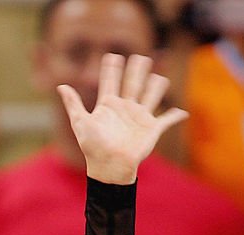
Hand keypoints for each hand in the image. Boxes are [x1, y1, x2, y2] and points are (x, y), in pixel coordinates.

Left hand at [58, 53, 186, 184]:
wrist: (109, 168)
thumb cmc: (93, 148)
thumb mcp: (80, 123)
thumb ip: (73, 104)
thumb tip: (61, 86)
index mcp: (109, 106)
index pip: (110, 81)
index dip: (111, 69)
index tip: (112, 56)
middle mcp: (125, 108)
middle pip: (133, 82)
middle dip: (137, 69)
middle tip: (140, 57)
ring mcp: (139, 118)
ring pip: (151, 95)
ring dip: (156, 85)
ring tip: (158, 76)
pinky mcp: (152, 129)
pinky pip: (167, 120)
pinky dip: (176, 116)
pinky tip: (182, 112)